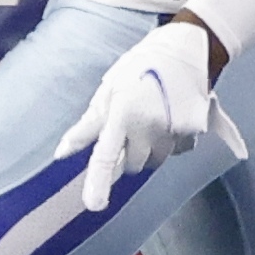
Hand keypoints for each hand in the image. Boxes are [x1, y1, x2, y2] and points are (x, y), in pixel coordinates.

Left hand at [58, 16, 245, 206]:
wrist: (186, 49)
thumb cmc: (140, 66)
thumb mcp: (109, 90)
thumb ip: (88, 125)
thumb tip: (61, 153)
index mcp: (123, 114)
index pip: (106, 155)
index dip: (98, 182)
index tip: (94, 205)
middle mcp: (148, 127)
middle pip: (133, 164)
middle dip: (129, 154)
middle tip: (130, 127)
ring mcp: (173, 131)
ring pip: (155, 160)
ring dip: (149, 149)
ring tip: (152, 119)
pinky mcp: (193, 132)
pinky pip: (177, 151)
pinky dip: (171, 142)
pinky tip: (170, 119)